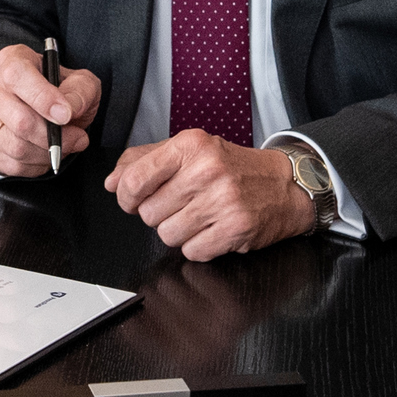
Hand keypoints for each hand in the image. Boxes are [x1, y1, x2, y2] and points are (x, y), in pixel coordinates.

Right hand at [0, 43, 101, 176]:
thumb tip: (70, 110)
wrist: (36, 104)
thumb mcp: (79, 82)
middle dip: (54, 138)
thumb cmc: (56, 91)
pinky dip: (31, 167)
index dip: (43, 99)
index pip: (18, 77)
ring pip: (14, 148)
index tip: (66, 116)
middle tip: (76, 139)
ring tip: (59, 148)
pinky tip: (40, 155)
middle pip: (19, 121)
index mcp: (10, 60)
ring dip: (45, 155)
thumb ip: (81, 92)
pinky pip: (6, 165)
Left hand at [107, 132, 317, 261]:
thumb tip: (112, 182)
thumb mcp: (189, 151)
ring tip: (198, 217)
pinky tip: (212, 229)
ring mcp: (223, 200)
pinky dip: (198, 246)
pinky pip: (192, 251)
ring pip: (167, 235)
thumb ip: (144, 161)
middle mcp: (207, 170)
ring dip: (178, 231)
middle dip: (159, 214)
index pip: (135, 179)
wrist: (285, 186)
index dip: (126, 196)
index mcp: (191, 145)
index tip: (132, 199)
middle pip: (148, 212)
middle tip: (181, 204)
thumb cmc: (232, 168)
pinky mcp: (236, 228)